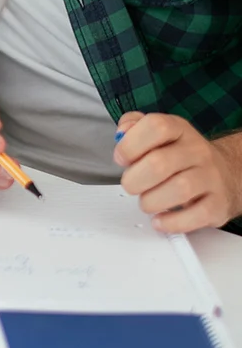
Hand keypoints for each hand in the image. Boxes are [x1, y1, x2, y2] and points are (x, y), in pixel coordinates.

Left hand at [115, 111, 241, 232]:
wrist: (226, 173)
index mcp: (179, 129)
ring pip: (178, 190)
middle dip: (134, 180)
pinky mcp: (218, 204)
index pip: (155, 126)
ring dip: (151, 201)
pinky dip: (171, 222)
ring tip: (146, 202)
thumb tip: (122, 134)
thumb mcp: (159, 134)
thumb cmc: (182, 155)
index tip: (121, 159)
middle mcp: (197, 150)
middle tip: (131, 185)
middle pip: (159, 163)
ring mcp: (211, 177)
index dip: (130, 144)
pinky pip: (196, 216)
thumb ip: (133, 127)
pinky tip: (160, 220)